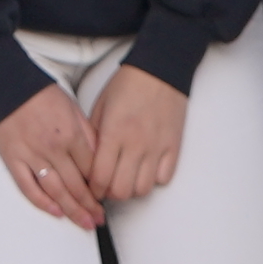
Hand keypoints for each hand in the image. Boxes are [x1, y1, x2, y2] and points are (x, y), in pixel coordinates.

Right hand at [0, 77, 104, 233]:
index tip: (106, 196)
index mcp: (71, 134)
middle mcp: (53, 148)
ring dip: (73, 210)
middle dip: (91, 205)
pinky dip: (42, 202)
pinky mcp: (13, 159)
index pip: (92, 169)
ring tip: (85, 223)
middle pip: (77, 185)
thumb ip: (88, 134)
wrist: (6, 84)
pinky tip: (56, 212)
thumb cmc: (40, 94)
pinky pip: (29, 187)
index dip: (101, 185)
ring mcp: (32, 156)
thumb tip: (101, 158)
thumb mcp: (73, 108)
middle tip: (100, 219)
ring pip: (56, 191)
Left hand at [81, 50, 192, 208]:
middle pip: (121, 190)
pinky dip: (153, 179)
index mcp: (114, 133)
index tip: (91, 188)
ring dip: (131, 189)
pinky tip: (146, 169)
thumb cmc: (127, 85)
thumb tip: (89, 162)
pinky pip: (163, 178)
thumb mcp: (100, 106)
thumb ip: (94, 135)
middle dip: (110, 193)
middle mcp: (136, 144)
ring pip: (143, 189)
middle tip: (107, 186)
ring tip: (126, 179)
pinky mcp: (173, 147)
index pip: (100, 176)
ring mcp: (157, 147)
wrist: (160, 70)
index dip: (93, 189)